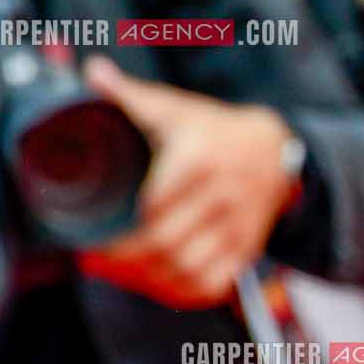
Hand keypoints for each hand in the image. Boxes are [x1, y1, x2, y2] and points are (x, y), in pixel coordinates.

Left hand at [74, 59, 298, 308]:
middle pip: (166, 243)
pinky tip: (155, 283)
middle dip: (122, 259)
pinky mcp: (246, 250)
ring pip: (187, 270)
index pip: (152, 204)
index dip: (116, 226)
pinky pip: (211, 285)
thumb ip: (130, 95)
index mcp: (201, 157)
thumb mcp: (176, 108)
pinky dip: (179, 293)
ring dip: (145, 280)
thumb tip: (90, 70)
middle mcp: (225, 194)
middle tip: (91, 259)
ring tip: (116, 273)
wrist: (278, 151)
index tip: (85, 234)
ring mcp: (239, 226)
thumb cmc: (213, 130)